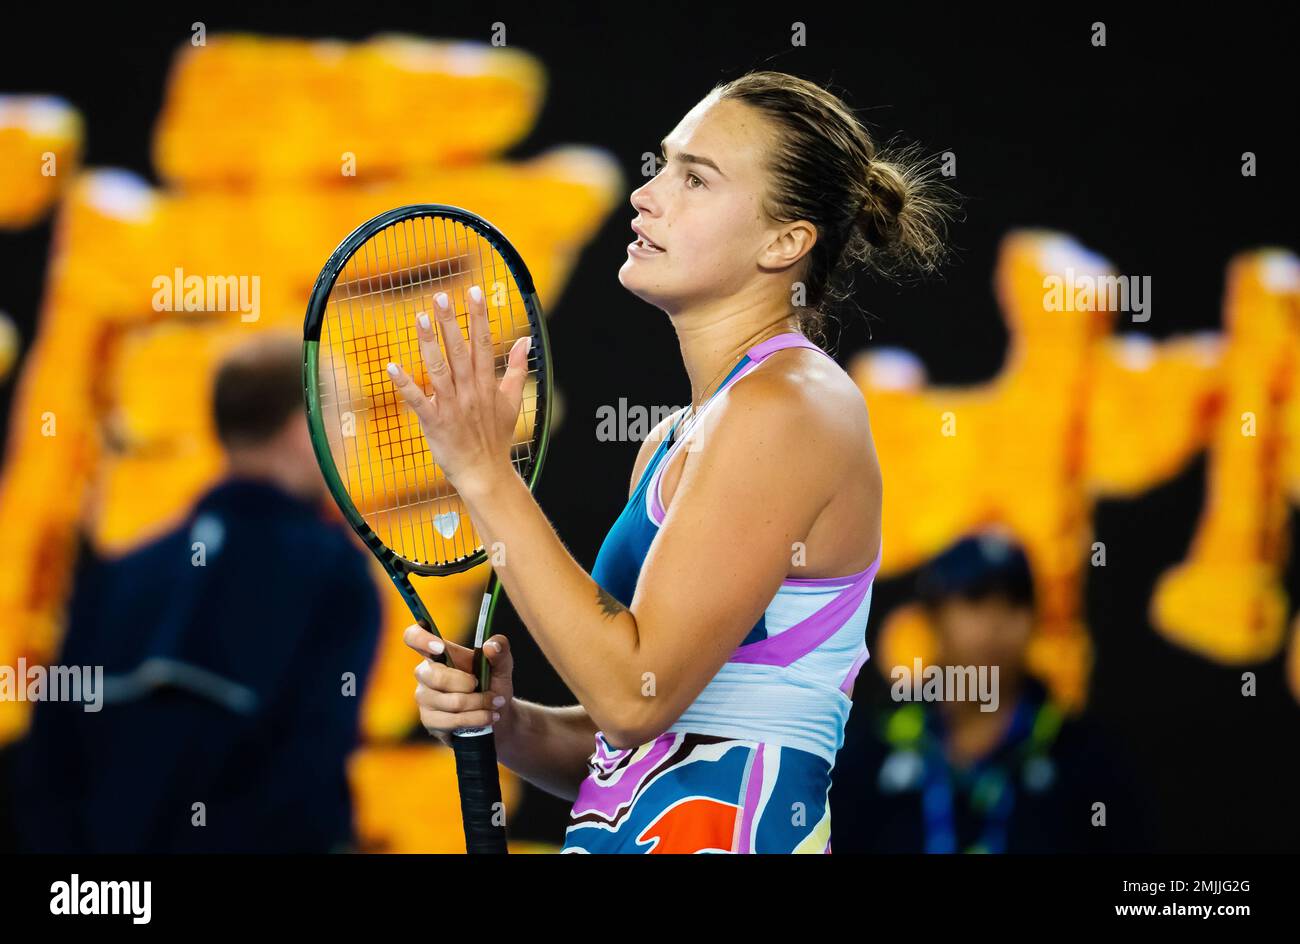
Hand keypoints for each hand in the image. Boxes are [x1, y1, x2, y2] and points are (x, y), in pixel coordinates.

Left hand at [386, 285, 530, 495]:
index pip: (484, 344)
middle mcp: (470, 392)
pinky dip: (405, 384)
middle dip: (451, 323)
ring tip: (418, 319)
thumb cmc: (496, 437)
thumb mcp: (512, 401)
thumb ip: (518, 369)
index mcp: (488, 385)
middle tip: (440, 297)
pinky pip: (418, 400)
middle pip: (460, 352)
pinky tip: (392, 367)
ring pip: (439, 370)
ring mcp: (452, 407)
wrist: (485, 473)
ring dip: (428, 345)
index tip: (474, 291)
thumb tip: (526, 340)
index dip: (479, 317)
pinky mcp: (435, 422)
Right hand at [405, 624, 515, 743]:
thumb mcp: (502, 665)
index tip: (440, 648)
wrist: (497, 714)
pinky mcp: (429, 720)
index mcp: (439, 652)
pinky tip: (488, 717)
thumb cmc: (494, 684)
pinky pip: (451, 721)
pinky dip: (476, 719)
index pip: (413, 637)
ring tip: (494, 704)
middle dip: (469, 686)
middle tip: (490, 690)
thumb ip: (500, 649)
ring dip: (479, 704)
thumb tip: (490, 646)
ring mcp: (424, 698)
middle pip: (437, 677)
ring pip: (451, 702)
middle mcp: (425, 673)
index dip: (421, 639)